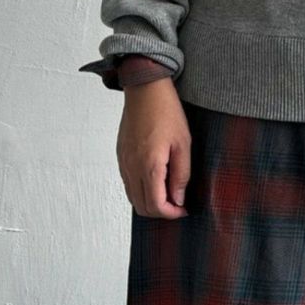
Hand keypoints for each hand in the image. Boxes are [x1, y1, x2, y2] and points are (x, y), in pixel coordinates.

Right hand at [116, 78, 190, 217]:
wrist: (145, 90)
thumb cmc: (166, 112)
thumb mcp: (183, 145)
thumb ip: (181, 176)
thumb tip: (179, 200)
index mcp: (149, 165)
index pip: (156, 206)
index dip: (171, 214)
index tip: (184, 209)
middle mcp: (132, 167)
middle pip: (142, 207)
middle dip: (161, 212)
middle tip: (178, 205)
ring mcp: (123, 162)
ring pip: (133, 198)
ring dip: (150, 202)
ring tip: (168, 193)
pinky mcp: (120, 156)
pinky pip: (128, 184)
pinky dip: (141, 190)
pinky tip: (156, 181)